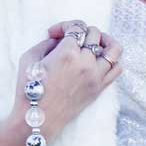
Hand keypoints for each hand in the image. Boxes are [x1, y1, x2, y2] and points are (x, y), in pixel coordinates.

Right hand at [12, 21, 122, 140]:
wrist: (37, 119)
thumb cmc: (28, 89)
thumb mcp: (29, 59)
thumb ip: (46, 43)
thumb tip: (59, 39)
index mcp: (66, 53)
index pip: (76, 27)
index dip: (64, 26)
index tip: (54, 33)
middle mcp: (85, 62)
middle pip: (95, 34)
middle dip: (82, 32)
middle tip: (70, 39)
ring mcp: (95, 76)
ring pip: (114, 49)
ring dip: (105, 41)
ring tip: (96, 43)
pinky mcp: (99, 88)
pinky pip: (117, 69)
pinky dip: (113, 60)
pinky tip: (101, 60)